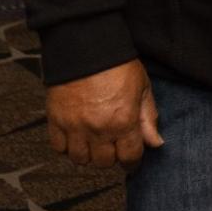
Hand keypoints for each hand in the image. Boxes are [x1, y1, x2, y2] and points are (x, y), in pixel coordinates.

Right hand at [46, 59, 161, 169]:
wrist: (86, 47)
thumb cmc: (118, 66)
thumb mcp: (142, 89)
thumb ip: (149, 118)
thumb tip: (155, 143)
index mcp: (123, 121)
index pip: (129, 157)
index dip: (132, 162)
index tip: (131, 160)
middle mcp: (98, 129)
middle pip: (103, 163)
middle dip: (111, 158)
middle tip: (113, 146)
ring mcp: (75, 126)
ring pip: (80, 159)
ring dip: (88, 154)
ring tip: (93, 142)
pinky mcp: (55, 121)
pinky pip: (58, 148)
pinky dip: (67, 147)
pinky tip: (75, 137)